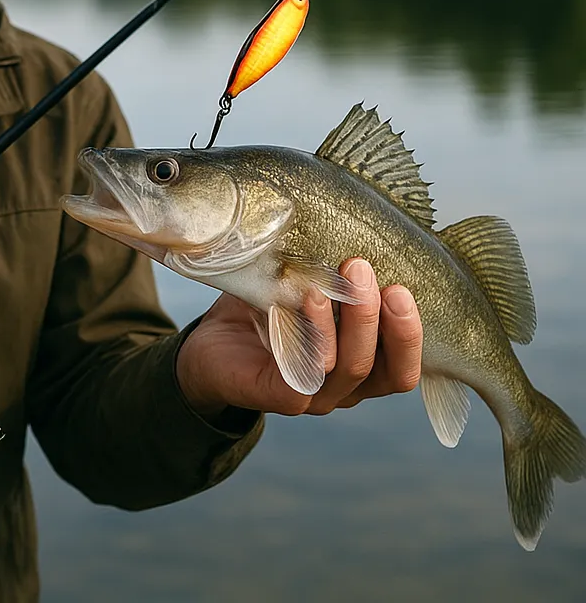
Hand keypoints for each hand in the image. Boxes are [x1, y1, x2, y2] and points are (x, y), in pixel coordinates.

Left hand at [175, 258, 421, 418]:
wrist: (210, 343)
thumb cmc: (266, 309)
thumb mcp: (303, 285)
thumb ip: (330, 271)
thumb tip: (354, 224)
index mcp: (360, 365)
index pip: (403, 366)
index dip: (410, 333)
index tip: (404, 287)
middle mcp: (343, 387)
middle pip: (381, 369)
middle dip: (379, 317)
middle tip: (363, 269)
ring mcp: (311, 396)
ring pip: (346, 369)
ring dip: (347, 321)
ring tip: (334, 278)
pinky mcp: (274, 394)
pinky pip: (301, 375)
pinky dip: (308, 336)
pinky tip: (303, 301)